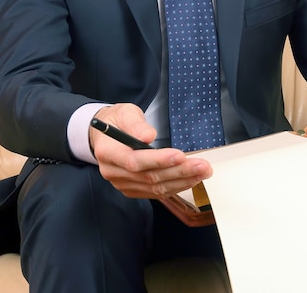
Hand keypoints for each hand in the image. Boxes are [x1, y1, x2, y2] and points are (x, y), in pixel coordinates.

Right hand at [89, 103, 212, 200]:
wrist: (104, 135)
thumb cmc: (116, 121)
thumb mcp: (125, 113)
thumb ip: (136, 124)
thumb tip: (149, 136)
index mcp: (109, 152)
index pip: (134, 161)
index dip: (158, 160)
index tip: (180, 156)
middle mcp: (114, 172)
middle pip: (149, 176)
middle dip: (179, 172)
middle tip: (202, 166)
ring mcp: (122, 183)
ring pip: (154, 187)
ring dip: (182, 181)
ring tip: (202, 172)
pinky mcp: (132, 188)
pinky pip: (155, 192)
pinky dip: (175, 187)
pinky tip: (190, 180)